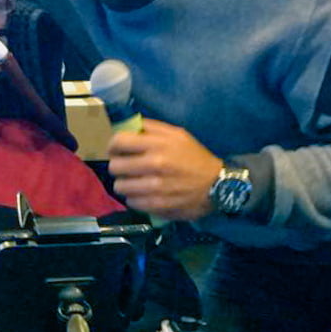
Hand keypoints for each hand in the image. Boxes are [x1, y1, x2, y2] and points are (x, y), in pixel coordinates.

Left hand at [108, 118, 222, 218]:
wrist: (217, 185)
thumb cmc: (195, 157)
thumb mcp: (178, 134)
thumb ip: (151, 128)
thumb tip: (127, 126)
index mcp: (158, 144)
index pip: (119, 142)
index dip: (113, 146)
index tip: (116, 150)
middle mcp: (154, 164)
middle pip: (115, 166)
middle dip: (118, 166)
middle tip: (126, 168)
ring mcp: (155, 187)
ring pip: (120, 187)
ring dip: (125, 184)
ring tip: (134, 182)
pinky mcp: (157, 205)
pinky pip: (131, 202)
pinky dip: (134, 198)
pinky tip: (144, 194)